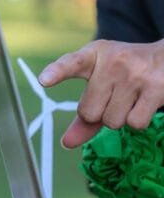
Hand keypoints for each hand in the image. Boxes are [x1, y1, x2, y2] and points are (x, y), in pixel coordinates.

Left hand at [38, 39, 163, 147]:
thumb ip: (84, 112)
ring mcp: (134, 75)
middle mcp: (112, 62)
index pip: (71, 63)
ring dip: (120, 118)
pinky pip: (134, 124)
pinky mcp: (155, 89)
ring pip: (112, 121)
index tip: (44, 80)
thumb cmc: (125, 72)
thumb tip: (66, 143)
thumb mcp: (101, 81)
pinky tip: (143, 103)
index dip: (57, 72)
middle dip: (99, 113)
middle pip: (89, 112)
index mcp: (93, 54)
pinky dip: (137, 121)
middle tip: (113, 97)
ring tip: (130, 97)